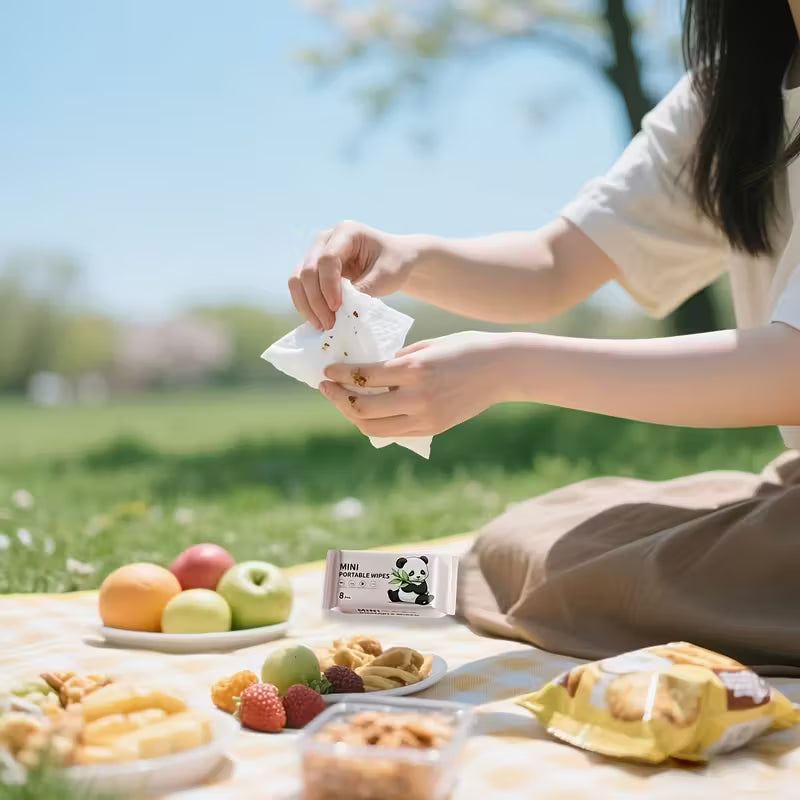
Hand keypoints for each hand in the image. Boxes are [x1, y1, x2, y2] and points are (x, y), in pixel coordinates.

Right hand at [289, 220, 422, 329]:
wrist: (395, 261)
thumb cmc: (394, 264)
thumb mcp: (386, 275)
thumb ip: (364, 288)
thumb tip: (339, 308)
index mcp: (346, 231)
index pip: (327, 258)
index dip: (328, 285)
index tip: (337, 307)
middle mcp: (325, 239)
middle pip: (308, 270)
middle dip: (316, 300)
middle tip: (329, 323)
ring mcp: (315, 253)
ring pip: (297, 279)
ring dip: (306, 304)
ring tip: (322, 325)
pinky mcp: (312, 269)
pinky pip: (299, 287)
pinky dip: (305, 304)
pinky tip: (317, 319)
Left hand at [319, 332, 510, 436]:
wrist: (502, 369)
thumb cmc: (464, 348)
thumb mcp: (427, 346)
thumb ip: (397, 361)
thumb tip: (368, 371)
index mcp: (414, 369)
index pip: (363, 377)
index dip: (339, 375)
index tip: (326, 371)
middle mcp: (417, 396)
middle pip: (362, 407)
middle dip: (338, 397)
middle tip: (327, 387)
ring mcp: (425, 416)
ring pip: (373, 426)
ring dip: (352, 415)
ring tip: (344, 401)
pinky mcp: (432, 428)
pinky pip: (393, 432)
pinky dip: (374, 423)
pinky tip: (367, 411)